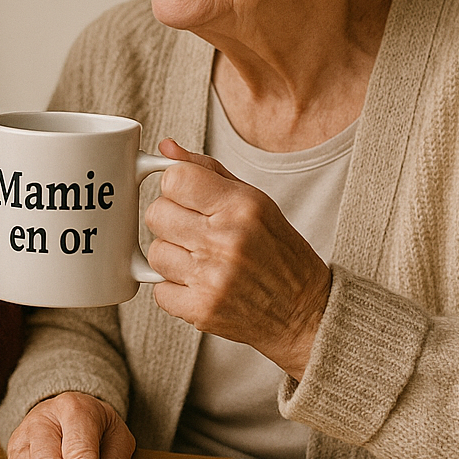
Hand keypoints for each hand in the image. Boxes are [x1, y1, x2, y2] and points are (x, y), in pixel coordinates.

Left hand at [145, 138, 331, 378]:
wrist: (304, 311)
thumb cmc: (278, 251)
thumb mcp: (254, 201)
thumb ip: (207, 171)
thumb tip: (165, 147)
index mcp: (242, 206)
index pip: (174, 179)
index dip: (175, 186)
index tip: (188, 196)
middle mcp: (226, 240)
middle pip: (156, 214)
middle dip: (171, 220)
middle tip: (197, 231)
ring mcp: (212, 278)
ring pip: (154, 252)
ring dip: (173, 256)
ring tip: (202, 260)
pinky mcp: (202, 309)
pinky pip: (159, 290)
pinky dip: (174, 289)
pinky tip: (200, 284)